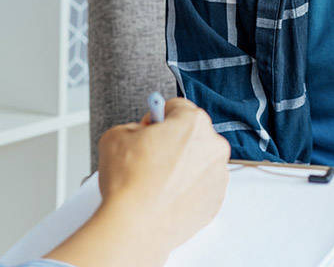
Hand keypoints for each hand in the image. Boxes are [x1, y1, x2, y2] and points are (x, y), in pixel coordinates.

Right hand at [95, 97, 229, 251]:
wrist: (134, 226)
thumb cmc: (129, 184)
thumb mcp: (116, 135)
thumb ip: (135, 127)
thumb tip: (139, 133)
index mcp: (193, 123)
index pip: (177, 107)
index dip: (157, 117)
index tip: (151, 127)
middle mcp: (212, 147)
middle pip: (192, 134)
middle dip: (173, 141)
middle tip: (149, 155)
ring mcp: (217, 176)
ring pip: (198, 161)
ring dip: (182, 165)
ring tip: (155, 180)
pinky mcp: (215, 202)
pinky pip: (201, 186)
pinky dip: (186, 188)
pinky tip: (164, 194)